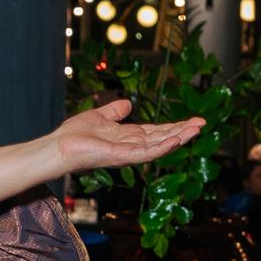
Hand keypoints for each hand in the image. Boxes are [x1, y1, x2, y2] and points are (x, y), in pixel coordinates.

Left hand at [54, 97, 205, 174]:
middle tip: (202, 123)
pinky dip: (163, 147)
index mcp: (128, 137)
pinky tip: (177, 140)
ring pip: (159, 146)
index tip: (192, 120)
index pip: (156, 132)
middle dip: (183, 131)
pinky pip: (147, 152)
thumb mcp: (99, 116)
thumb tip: (128, 104)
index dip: (175, 126)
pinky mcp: (122, 156)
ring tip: (196, 129)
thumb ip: (114, 111)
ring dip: (179, 138)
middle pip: (163, 138)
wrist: (58, 147)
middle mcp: (131, 146)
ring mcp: (128, 153)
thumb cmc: (74, 135)